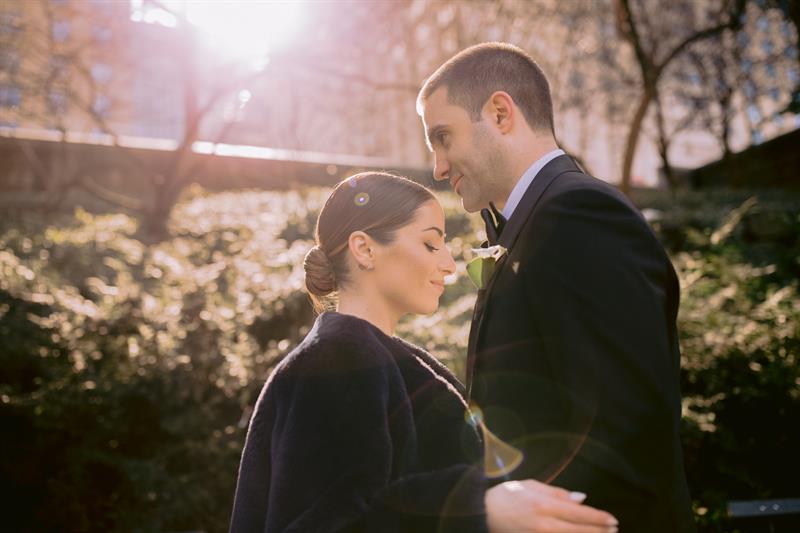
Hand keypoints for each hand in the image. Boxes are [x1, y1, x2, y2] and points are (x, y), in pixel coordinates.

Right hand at [485, 479, 617, 532]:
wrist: (481, 513)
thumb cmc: (506, 496)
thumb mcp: (531, 486)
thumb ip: (557, 493)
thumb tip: (581, 498)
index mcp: (544, 504)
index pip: (580, 513)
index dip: (599, 518)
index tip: (613, 520)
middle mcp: (544, 523)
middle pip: (580, 530)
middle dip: (599, 531)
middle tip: (613, 530)